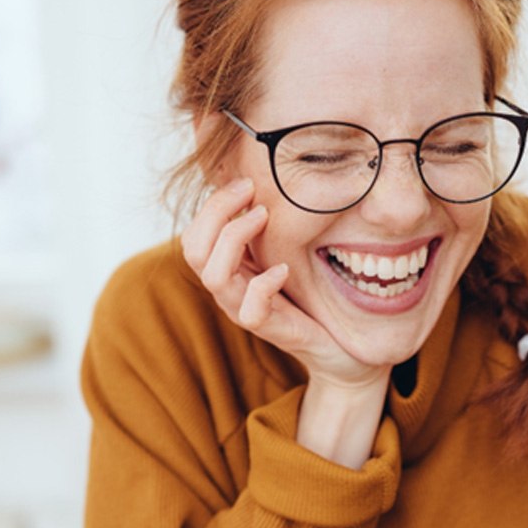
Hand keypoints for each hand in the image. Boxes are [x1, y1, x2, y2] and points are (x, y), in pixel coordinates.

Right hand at [181, 178, 389, 389]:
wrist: (334, 345)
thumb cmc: (306, 294)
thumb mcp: (279, 254)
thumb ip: (262, 230)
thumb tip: (259, 183)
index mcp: (226, 270)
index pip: (193, 237)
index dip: (212, 205)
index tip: (245, 182)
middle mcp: (227, 290)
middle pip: (194, 251)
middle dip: (218, 212)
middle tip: (250, 191)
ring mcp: (243, 310)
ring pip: (214, 276)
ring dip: (235, 238)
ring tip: (263, 217)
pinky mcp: (268, 329)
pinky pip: (250, 309)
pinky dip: (264, 284)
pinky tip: (284, 269)